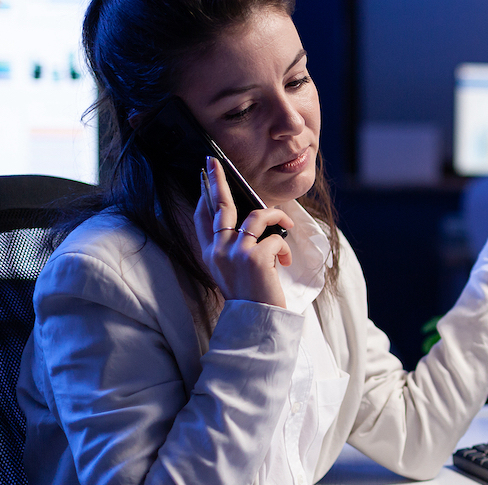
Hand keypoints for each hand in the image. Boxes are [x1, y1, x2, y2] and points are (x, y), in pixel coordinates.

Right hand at [193, 156, 294, 307]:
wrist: (257, 320)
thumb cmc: (251, 295)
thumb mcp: (234, 269)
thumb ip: (234, 246)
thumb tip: (249, 220)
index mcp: (211, 254)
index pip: (202, 218)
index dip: (203, 196)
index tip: (203, 177)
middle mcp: (218, 251)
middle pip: (218, 206)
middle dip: (217, 180)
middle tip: (215, 161)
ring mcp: (234, 253)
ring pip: (257, 216)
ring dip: (276, 217)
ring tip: (285, 225)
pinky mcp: (253, 258)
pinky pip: (275, 237)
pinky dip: (284, 246)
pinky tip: (284, 261)